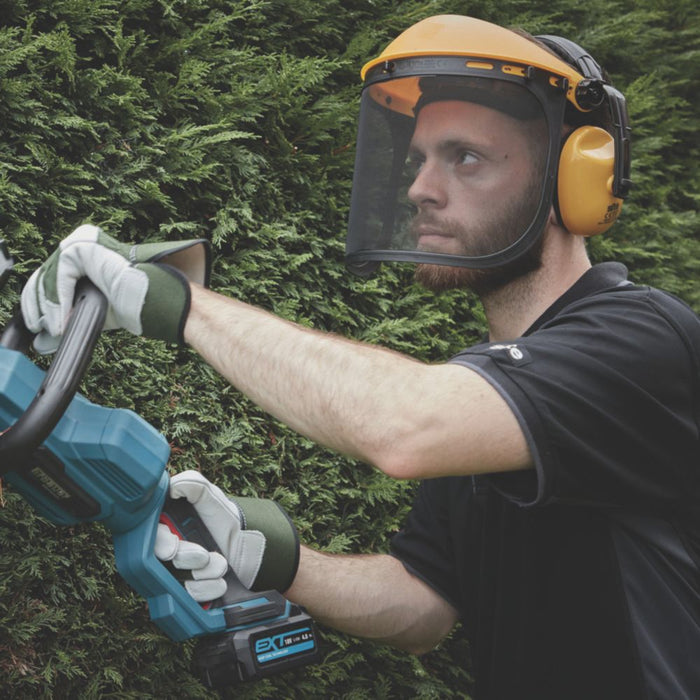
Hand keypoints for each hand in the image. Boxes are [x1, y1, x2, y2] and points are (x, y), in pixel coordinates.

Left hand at [21, 224, 209, 351]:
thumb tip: (53, 333)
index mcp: (89, 257)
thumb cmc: (139, 303)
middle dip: (40, 303)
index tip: (41, 323)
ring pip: (52, 275)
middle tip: (39, 327)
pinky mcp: (85, 248)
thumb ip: (77, 314)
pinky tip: (64, 316)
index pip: (56, 276)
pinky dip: (59, 298)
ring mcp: (85, 243)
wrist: (159, 299)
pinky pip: (62, 275)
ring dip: (51, 305)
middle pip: (49, 274)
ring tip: (55, 326)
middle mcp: (85, 244)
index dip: (45, 299)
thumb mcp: (100, 309)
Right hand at [155, 471, 299, 601]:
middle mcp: (167, 550)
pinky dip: (205, 591)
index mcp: (167, 525)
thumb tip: (172, 486)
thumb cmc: (229, 522)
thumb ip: (194, 485)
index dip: (159, 543)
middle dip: (185, 560)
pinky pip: (186, 598)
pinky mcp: (187, 592)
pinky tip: (220, 583)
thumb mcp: (214, 499)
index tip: (173, 548)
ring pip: (173, 582)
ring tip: (222, 566)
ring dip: (200, 576)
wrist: (252, 552)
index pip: (150, 536)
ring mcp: (175, 572)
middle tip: (204, 556)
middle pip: (160, 562)